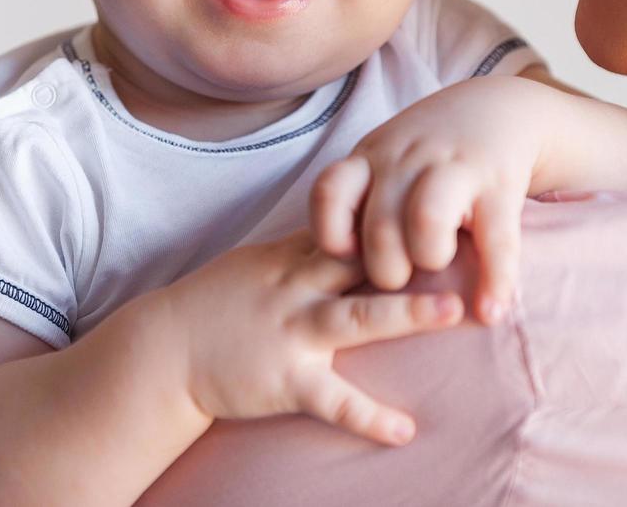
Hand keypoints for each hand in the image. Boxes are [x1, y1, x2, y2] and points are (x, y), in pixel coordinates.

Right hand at [156, 230, 463, 446]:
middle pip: (362, 258)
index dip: (397, 211)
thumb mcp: (260, 262)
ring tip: (453, 311)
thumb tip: (355, 228)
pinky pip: (331, 399)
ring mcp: (292, 332)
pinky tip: (404, 429)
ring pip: (355, 317)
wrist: (164, 350)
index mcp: (293, 254)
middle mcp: (297, 286)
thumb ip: (309, 248)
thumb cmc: (217, 303)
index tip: (444, 197)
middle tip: (462, 236)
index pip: (352, 224)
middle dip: (411, 248)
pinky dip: (368, 415)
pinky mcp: (284, 380)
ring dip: (406, 313)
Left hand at [310, 76, 547, 325]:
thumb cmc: (426, 152)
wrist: (496, 108)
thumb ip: (359, 200)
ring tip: (438, 268)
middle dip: (386, 269)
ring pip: (426, 220)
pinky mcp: (499, 185)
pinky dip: (494, 282)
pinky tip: (490, 312)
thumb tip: (332, 266)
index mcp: (371, 158)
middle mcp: (407, 160)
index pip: (330, 192)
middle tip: (400, 277)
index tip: (347, 255)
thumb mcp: (383, 160)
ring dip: (429, 258)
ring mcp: (454, 168)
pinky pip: (496, 241)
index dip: (330, 234)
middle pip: (378, 226)